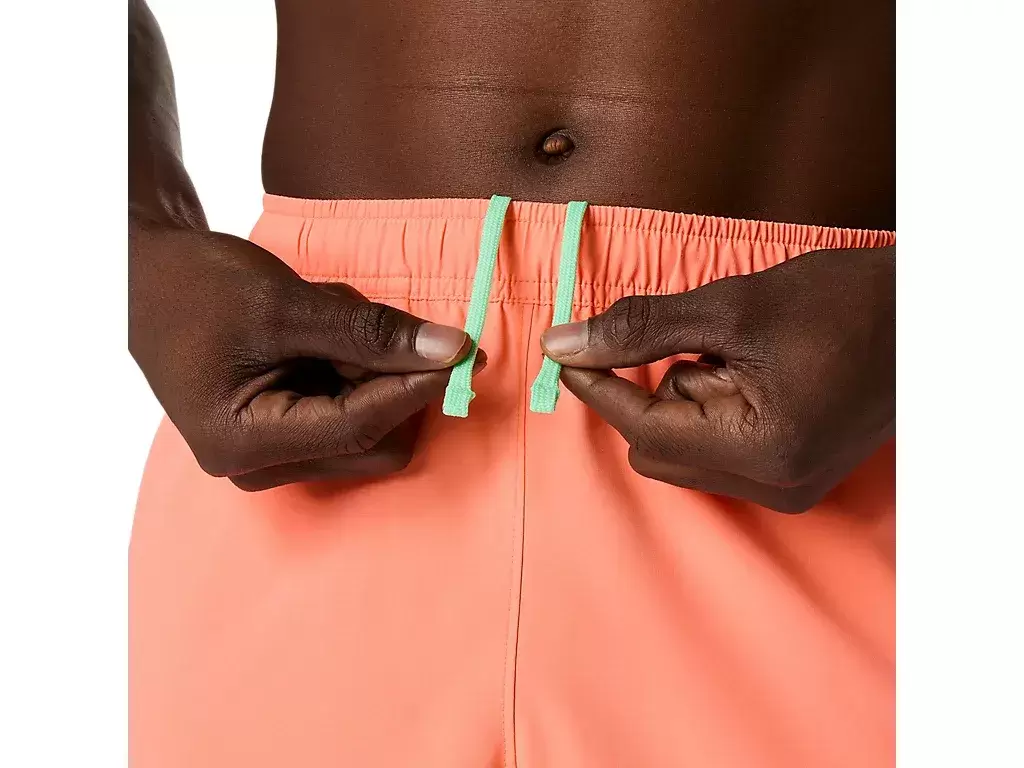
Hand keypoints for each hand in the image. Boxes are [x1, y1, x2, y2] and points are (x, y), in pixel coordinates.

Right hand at [129, 223, 477, 490]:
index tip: (465, 351)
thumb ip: (370, 330)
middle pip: (373, 440)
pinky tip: (320, 331)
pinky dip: (354, 367)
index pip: (359, 427)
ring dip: (369, 366)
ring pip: (368, 425)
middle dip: (388, 377)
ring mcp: (274, 455)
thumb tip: (451, 349)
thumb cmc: (199, 287)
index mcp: (243, 443)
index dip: (417, 388)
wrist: (147, 277)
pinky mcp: (286, 436)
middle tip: (370, 317)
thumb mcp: (285, 303)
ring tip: (323, 314)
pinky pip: (351, 411)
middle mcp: (260, 466)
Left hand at [541, 247, 894, 512]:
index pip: (644, 428)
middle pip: (658, 449)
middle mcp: (774, 485)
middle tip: (681, 336)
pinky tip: (748, 370)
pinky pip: (717, 449)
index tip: (565, 350)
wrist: (926, 311)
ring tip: (737, 349)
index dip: (598, 386)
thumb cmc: (841, 301)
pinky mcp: (795, 474)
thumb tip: (563, 344)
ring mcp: (788, 487)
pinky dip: (710, 407)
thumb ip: (639, 328)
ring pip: (684, 449)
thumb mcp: (729, 306)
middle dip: (651, 390)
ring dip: (685, 396)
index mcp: (761, 450)